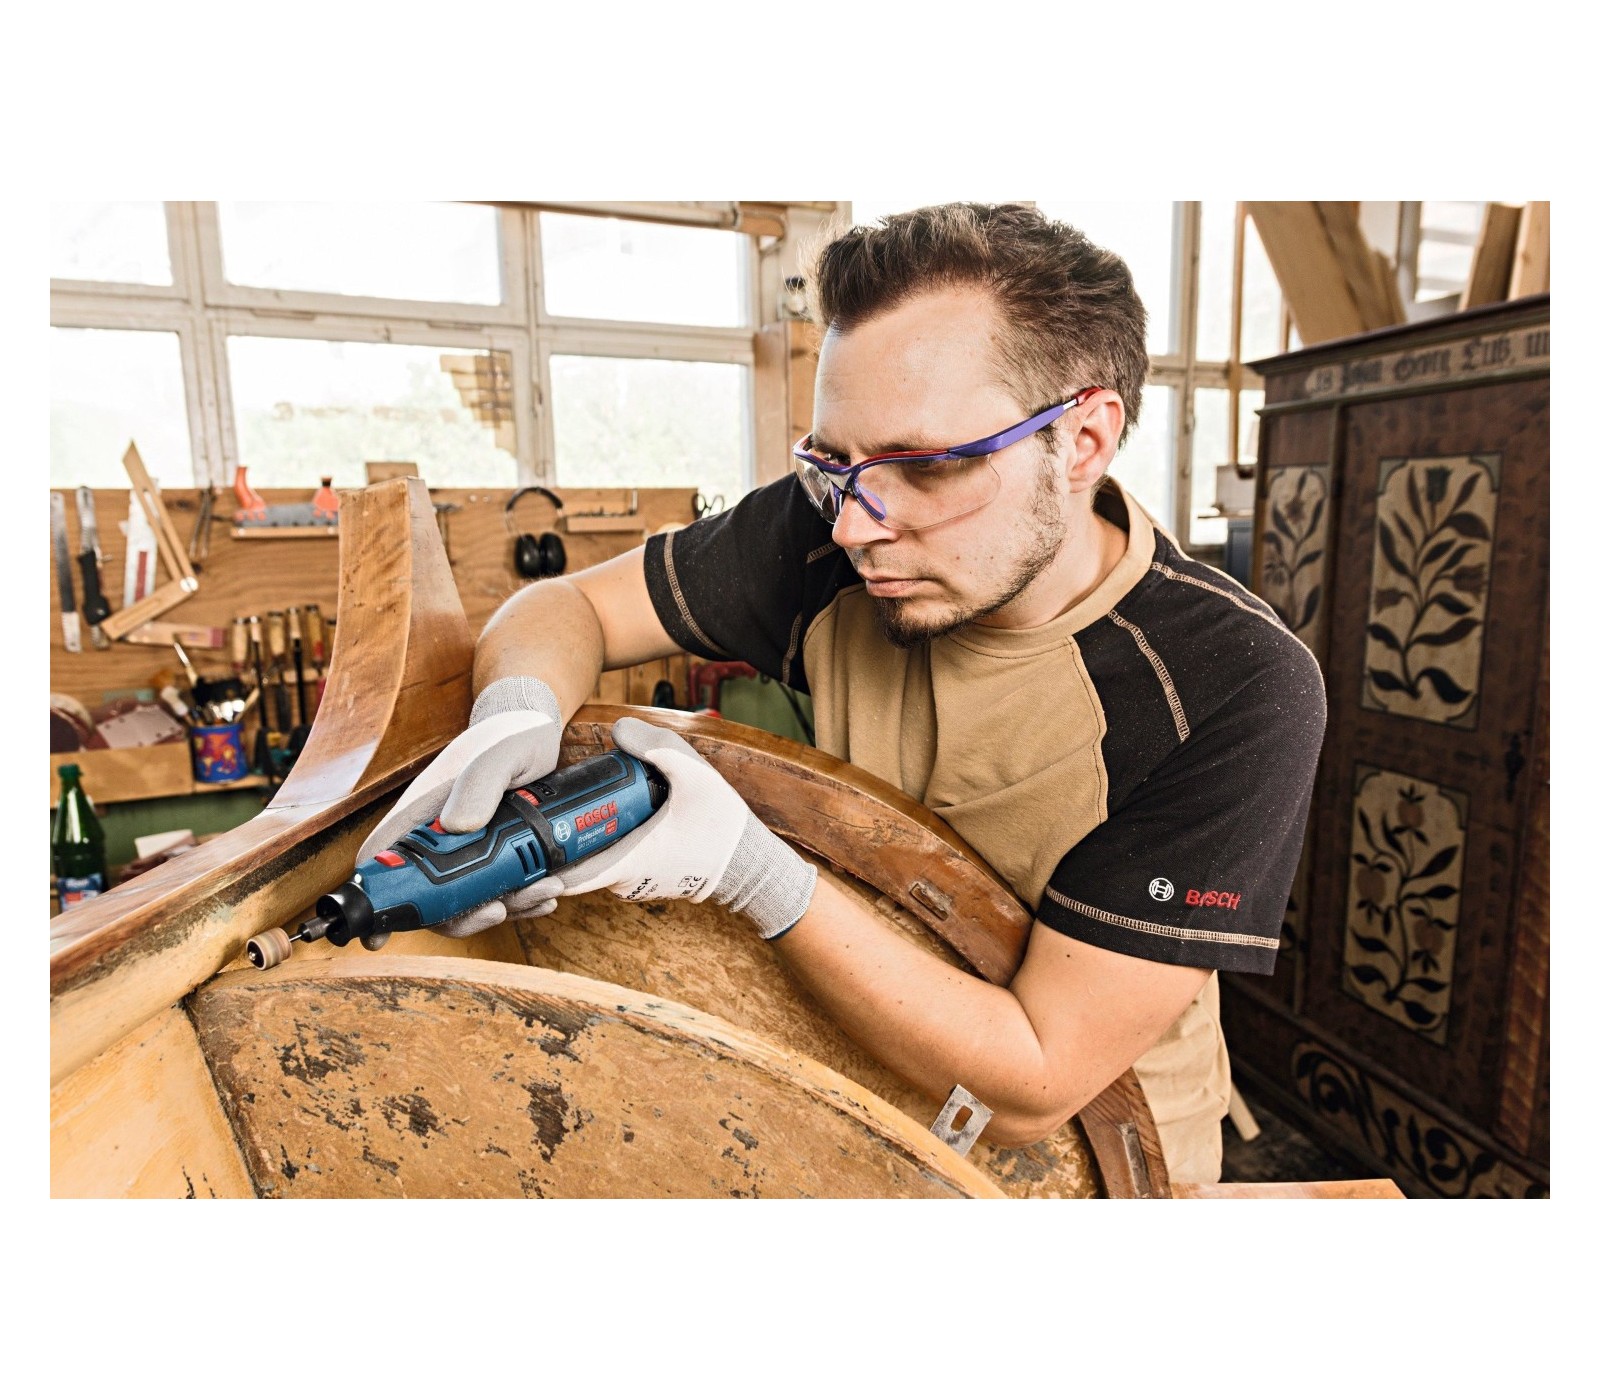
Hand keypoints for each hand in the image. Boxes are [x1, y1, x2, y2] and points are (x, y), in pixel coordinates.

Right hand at [356, 676, 565, 935]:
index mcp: (423, 812)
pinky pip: (501, 890)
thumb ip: (479, 783)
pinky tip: (549, 893)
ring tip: (544, 891)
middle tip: (499, 909)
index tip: (378, 935)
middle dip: (463, 916)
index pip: (381, 858)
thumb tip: (458, 826)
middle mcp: (439, 836)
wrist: (541, 733)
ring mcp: (469, 849)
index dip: (375, 898)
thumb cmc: (513, 736)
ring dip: (506, 907)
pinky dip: (523, 900)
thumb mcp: (502, 753)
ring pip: (470, 899)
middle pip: (429, 897)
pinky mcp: (497, 855)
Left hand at [554, 716, 816, 939]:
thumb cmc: (724, 828)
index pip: (566, 877)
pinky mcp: (644, 878)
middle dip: (551, 843)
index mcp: (628, 862)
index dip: (536, 865)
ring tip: (561, 811)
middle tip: (534, 811)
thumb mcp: (695, 776)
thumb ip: (657, 748)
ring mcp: (634, 883)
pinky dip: (597, 846)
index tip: (518, 844)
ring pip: (590, 865)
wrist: (751, 864)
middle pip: (570, 867)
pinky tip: (598, 819)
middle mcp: (624, 881)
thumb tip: (619, 730)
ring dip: (575, 843)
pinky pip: (608, 865)